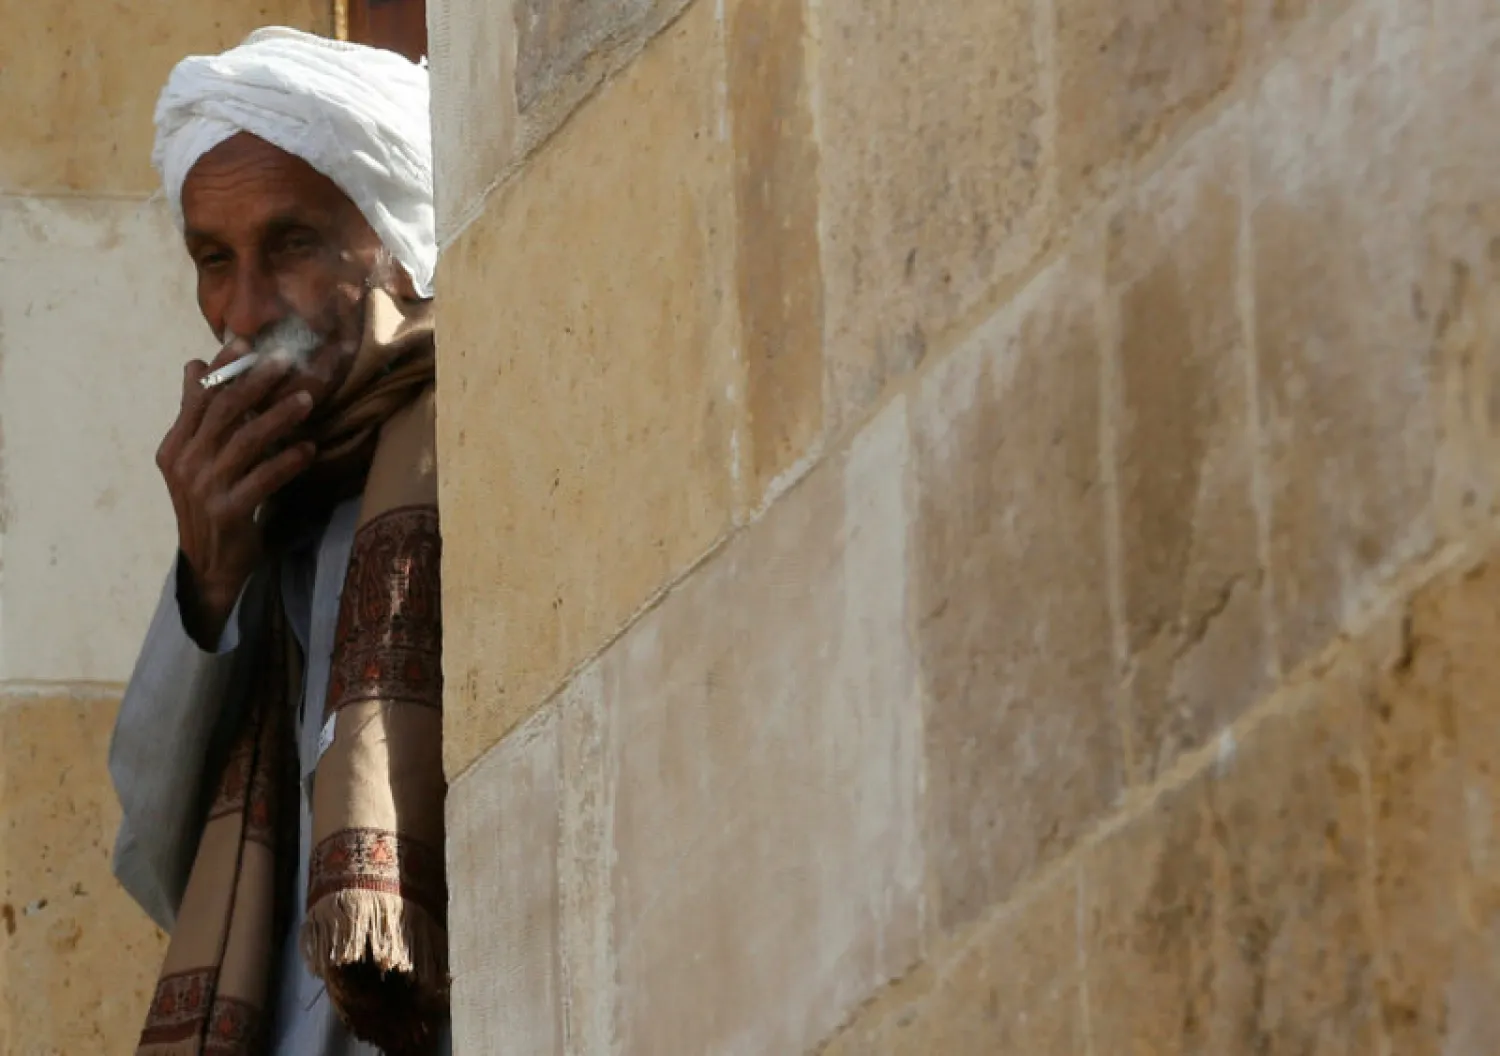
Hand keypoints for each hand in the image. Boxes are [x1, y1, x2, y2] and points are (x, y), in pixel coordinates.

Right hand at [157, 346, 316, 644]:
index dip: (222, 368)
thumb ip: (197, 415)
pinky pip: (263, 478)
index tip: (245, 342)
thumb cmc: (211, 504)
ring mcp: (206, 489)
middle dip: (255, 383)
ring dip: (279, 417)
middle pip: (224, 412)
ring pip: (246, 441)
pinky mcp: (230, 511)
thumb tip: (194, 365)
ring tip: (307, 400)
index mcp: (176, 447)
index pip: (200, 398)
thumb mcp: (195, 459)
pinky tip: (310, 448)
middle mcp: (186, 464)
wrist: (210, 565)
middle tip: (285, 362)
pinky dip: (288, 461)